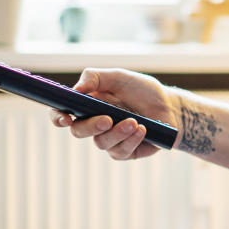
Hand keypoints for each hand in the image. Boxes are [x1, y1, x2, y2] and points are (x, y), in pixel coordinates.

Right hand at [50, 68, 174, 160]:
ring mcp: (109, 140)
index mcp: (87, 105)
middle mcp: (94, 124)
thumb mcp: (120, 77)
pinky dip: (131, 140)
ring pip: (101, 143)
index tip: (65, 118)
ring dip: (118, 132)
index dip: (58, 117)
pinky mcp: (125, 151)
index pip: (63, 113)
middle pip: (78, 131)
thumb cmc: (143, 91)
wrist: (170, 106)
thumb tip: (76, 88)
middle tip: (107, 119)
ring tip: (134, 122)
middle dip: (91, 126)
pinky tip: (142, 129)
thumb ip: (96, 77)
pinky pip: (120, 151)